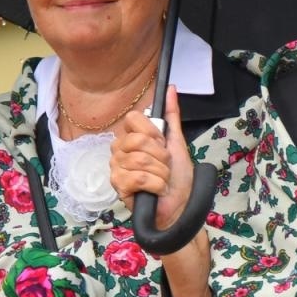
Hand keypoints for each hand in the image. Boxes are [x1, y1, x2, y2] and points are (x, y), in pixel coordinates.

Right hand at [111, 85, 192, 228]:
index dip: (153, 133)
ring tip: (163, 180)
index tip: (163, 145)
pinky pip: (140, 178)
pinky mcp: (118, 186)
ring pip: (141, 160)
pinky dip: (157, 185)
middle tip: (165, 167)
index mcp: (131, 138)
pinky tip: (157, 190)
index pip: (133, 119)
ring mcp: (116, 169)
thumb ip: (171, 115)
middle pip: (138, 140)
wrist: (179, 207)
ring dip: (161, 173)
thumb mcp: (177, 143)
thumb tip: (171, 88)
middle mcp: (119, 151)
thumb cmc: (177, 178)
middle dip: (161, 156)